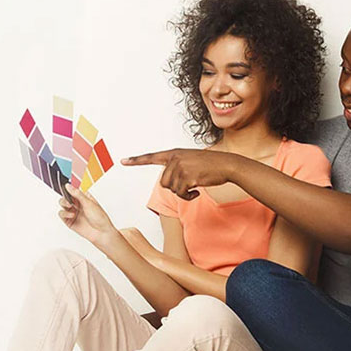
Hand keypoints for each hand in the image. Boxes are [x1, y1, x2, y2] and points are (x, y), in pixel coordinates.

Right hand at [58, 184, 117, 246]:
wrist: (101, 233)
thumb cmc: (100, 218)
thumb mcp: (89, 203)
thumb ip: (77, 194)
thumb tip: (68, 186)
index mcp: (85, 198)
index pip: (74, 189)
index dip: (69, 187)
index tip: (64, 185)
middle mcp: (78, 204)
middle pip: (66, 196)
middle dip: (65, 196)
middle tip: (68, 199)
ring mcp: (74, 212)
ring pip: (63, 204)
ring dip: (64, 203)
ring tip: (69, 206)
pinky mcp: (70, 221)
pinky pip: (62, 214)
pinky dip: (64, 213)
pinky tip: (71, 214)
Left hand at [121, 148, 240, 199]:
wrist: (227, 164)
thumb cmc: (211, 165)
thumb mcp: (191, 160)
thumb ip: (177, 167)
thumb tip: (168, 182)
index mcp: (174, 153)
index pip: (151, 157)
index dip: (136, 160)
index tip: (123, 161)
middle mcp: (175, 159)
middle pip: (163, 182)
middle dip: (175, 187)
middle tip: (189, 184)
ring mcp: (180, 167)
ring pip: (171, 189)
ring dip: (183, 193)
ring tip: (194, 186)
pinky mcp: (187, 177)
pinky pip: (181, 194)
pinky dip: (188, 197)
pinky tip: (197, 192)